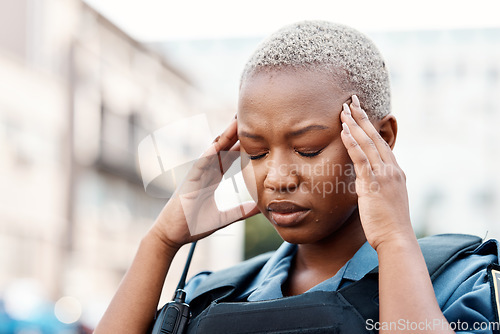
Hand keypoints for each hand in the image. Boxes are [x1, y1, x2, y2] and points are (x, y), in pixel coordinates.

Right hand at [151, 117, 259, 249]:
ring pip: (213, 150)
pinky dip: (208, 153)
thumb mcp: (225, 217)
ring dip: (224, 136)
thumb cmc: (194, 225)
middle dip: (236, 132)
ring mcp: (197, 174)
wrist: (173, 235)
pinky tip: (218, 143)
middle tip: (250, 117)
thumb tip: (260, 207)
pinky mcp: (189, 180)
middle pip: (224, 147)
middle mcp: (206, 172)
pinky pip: (200, 163)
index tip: (258, 132)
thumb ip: (242, 211)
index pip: (231, 156)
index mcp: (213, 178)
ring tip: (237, 121)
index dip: (243, 144)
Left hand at [340, 95, 412, 250]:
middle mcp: (392, 169)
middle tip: (351, 100)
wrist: (396, 238)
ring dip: (355, 124)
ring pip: (368, 143)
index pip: (380, 143)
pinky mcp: (374, 183)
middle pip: (375, 137)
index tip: (360, 112)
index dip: (370, 126)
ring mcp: (384, 175)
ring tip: (344, 109)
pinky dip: (353, 143)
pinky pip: (361, 158)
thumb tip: (365, 181)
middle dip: (362, 117)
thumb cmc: (388, 224)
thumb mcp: (385, 199)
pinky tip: (344, 131)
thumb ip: (376, 186)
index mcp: (395, 171)